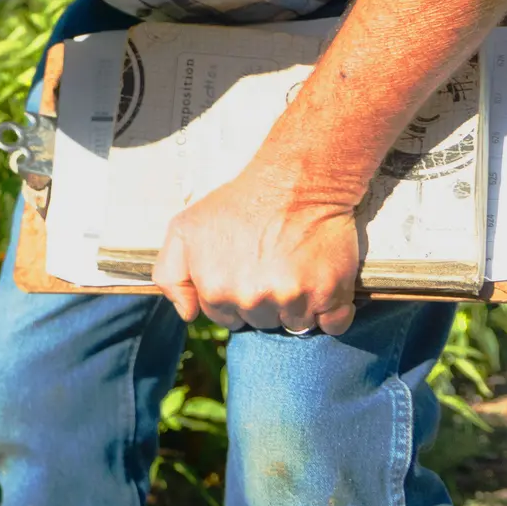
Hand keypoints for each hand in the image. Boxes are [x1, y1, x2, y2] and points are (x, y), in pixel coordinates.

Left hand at [152, 155, 360, 334]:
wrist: (294, 181)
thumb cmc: (238, 204)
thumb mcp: (185, 229)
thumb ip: (171, 275)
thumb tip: (188, 314)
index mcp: (215, 290)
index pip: (226, 318)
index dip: (236, 297)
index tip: (247, 271)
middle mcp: (252, 300)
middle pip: (261, 322)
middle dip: (265, 301)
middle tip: (272, 265)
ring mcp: (293, 299)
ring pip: (296, 325)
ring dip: (298, 306)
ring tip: (296, 269)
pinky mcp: (330, 294)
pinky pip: (335, 324)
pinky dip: (333, 311)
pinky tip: (323, 284)